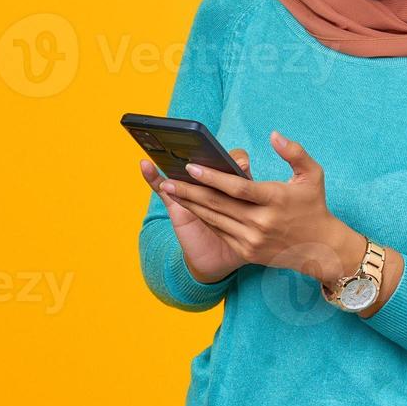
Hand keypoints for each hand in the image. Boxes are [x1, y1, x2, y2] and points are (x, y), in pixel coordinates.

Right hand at [139, 148, 251, 284]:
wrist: (220, 260)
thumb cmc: (245, 237)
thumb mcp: (259, 220)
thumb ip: (262, 198)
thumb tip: (247, 170)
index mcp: (235, 185)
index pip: (236, 162)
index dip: (238, 161)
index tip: (243, 166)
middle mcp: (213, 186)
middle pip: (207, 165)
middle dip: (207, 160)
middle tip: (205, 152)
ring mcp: (194, 194)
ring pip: (185, 175)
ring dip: (175, 161)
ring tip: (167, 144)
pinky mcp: (176, 204)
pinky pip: (162, 189)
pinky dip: (152, 177)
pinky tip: (145, 164)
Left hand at [156, 130, 363, 285]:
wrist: (321, 249)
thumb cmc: (314, 206)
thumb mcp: (313, 174)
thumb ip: (294, 152)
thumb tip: (273, 134)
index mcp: (276, 199)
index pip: (238, 188)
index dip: (212, 177)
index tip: (191, 166)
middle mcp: (262, 222)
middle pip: (218, 204)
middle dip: (190, 191)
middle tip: (167, 178)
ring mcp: (253, 239)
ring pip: (215, 219)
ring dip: (190, 205)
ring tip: (170, 190)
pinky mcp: (247, 252)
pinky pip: (219, 232)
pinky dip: (202, 219)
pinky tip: (188, 207)